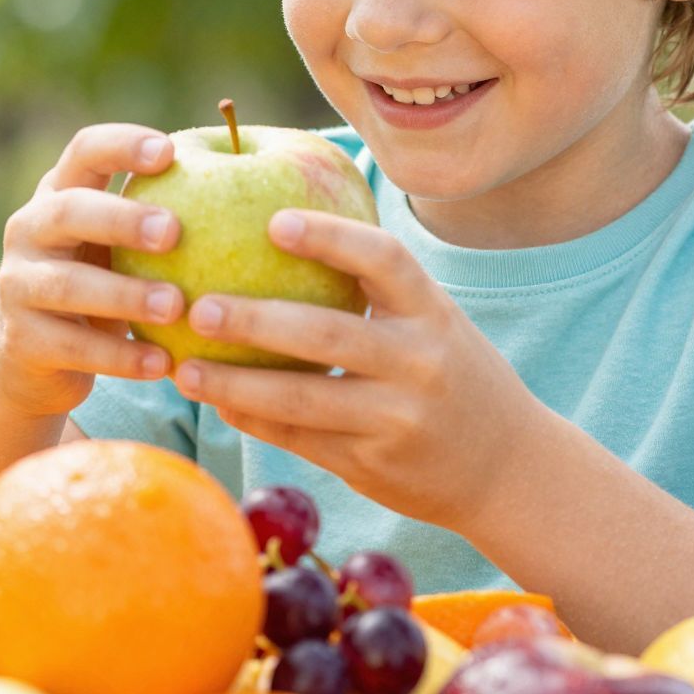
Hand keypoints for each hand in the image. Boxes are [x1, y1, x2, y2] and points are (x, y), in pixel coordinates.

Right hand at [0, 123, 184, 418]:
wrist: (32, 360)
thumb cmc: (100, 285)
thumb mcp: (117, 247)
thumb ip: (158, 219)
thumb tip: (260, 190)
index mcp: (58, 194)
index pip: (84, 151)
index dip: (122, 145)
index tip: (170, 153)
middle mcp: (29, 230)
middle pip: (68, 211)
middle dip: (121, 218)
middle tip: (174, 232)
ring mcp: (18, 284)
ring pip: (68, 284)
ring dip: (125, 295)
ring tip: (176, 307)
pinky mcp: (21, 338)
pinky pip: (73, 346)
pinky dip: (121, 356)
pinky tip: (164, 363)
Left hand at [170, 209, 535, 534]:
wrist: (509, 472)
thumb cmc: (453, 378)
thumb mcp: (435, 324)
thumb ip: (378, 292)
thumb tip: (281, 233)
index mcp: (434, 315)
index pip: (384, 260)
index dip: (330, 237)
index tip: (275, 222)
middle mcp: (419, 363)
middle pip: (326, 334)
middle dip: (253, 320)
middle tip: (197, 306)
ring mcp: (396, 419)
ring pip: (301, 399)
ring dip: (234, 384)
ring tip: (184, 368)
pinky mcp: (373, 465)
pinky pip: (299, 440)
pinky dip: (253, 419)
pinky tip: (219, 402)